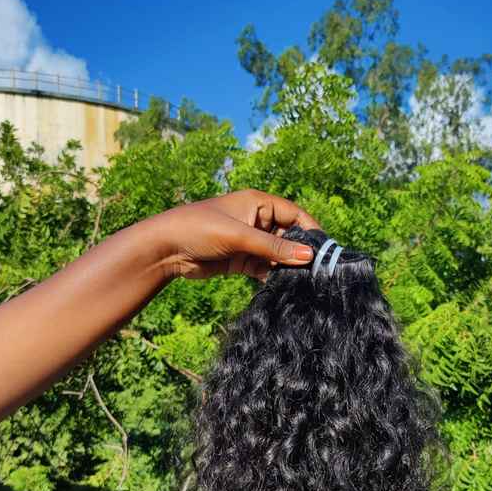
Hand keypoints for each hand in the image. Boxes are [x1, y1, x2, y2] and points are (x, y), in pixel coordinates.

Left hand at [150, 189, 320, 281]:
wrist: (166, 249)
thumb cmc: (200, 230)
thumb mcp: (240, 237)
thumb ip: (273, 248)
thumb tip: (307, 257)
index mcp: (258, 203)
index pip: (294, 214)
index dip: (310, 230)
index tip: (325, 250)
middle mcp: (257, 220)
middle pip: (288, 236)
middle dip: (300, 253)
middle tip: (316, 272)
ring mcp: (249, 241)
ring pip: (278, 255)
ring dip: (287, 267)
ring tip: (302, 282)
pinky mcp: (241, 260)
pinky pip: (265, 268)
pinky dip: (273, 276)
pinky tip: (282, 286)